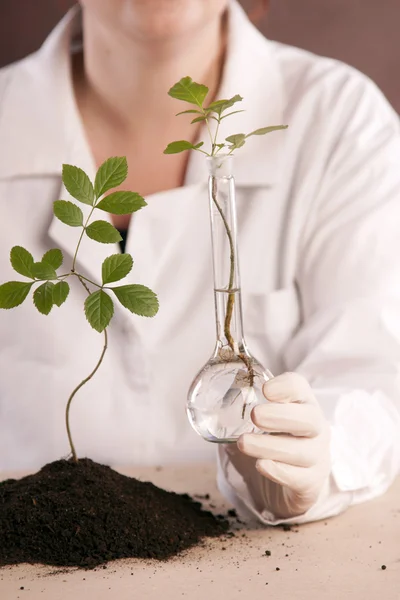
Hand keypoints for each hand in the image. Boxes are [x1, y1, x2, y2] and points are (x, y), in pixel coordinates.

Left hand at [226, 372, 330, 518]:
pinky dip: (279, 471)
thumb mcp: (263, 421)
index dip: (285, 386)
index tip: (265, 390)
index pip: (300, 388)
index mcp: (302, 405)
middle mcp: (315, 429)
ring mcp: (316, 457)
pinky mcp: (310, 483)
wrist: (296, 480)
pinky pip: (299, 478)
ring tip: (244, 443)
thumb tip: (212, 401)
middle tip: (255, 415)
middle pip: (309, 418)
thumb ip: (243, 409)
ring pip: (301, 451)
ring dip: (269, 446)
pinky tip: (262, 465)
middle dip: (281, 415)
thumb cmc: (276, 441)